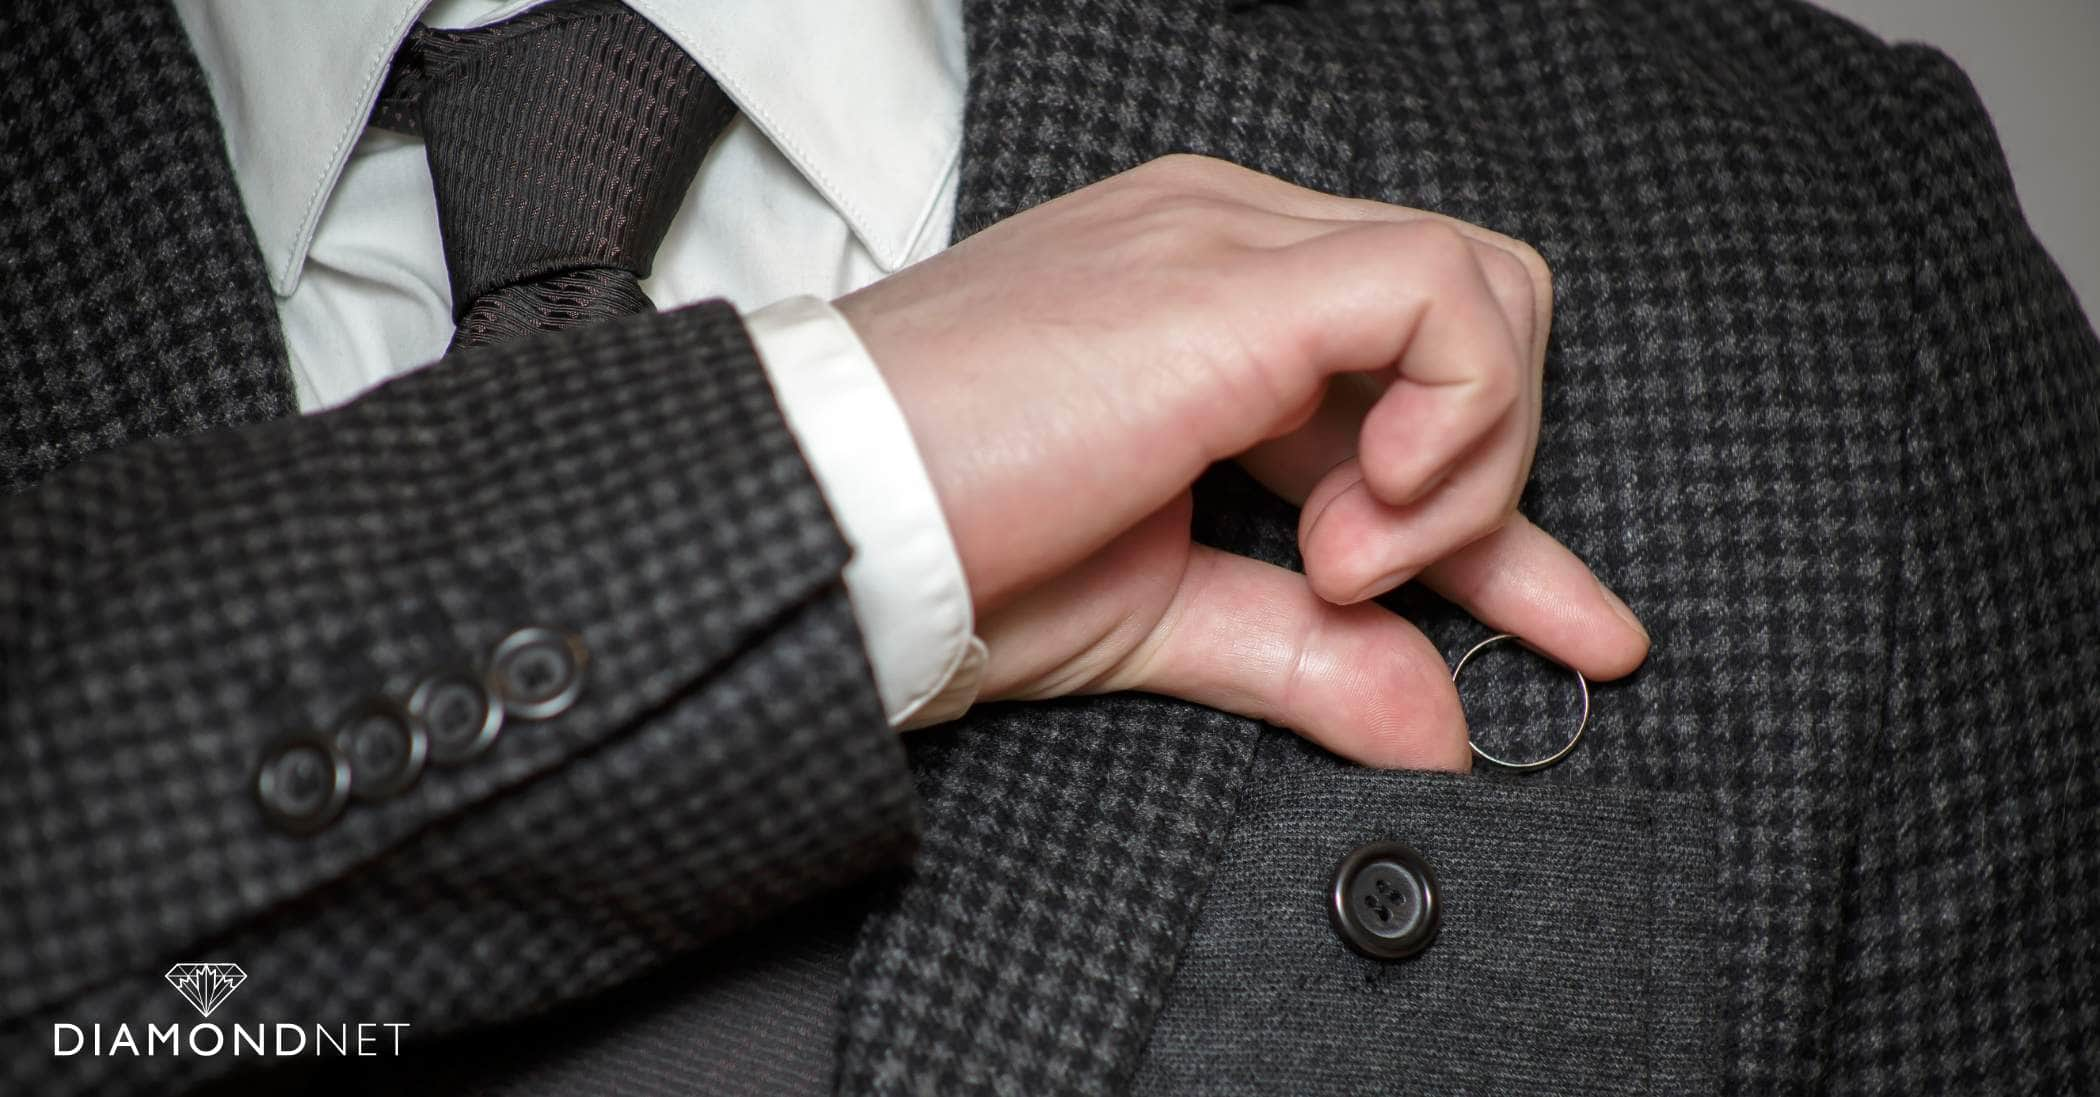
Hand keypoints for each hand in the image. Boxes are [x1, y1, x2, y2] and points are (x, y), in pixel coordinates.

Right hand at [836, 155, 1647, 768]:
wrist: (815, 518)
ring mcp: (1231, 241)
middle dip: (1498, 478)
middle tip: (1400, 595)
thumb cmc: (944, 549)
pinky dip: (1454, 425)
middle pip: (1471, 310)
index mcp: (1206, 298)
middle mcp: (1230, 239)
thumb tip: (1438, 725)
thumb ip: (1309, 654)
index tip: (1563, 632)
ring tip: (1341, 562)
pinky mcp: (1231, 280)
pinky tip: (1363, 523)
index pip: (1410, 362)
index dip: (1499, 502)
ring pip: (1482, 288)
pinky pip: (1441, 299)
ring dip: (1463, 462)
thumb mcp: (1160, 614)